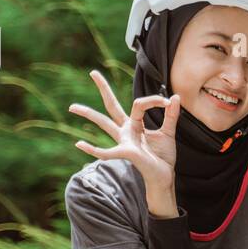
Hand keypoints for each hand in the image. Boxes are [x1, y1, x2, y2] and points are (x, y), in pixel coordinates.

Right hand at [69, 69, 182, 214]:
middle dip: (103, 89)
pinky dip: (93, 149)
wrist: (164, 176)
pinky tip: (79, 144)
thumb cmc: (163, 156)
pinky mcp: (126, 153)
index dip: (154, 100)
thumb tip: (175, 97)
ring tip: (71, 107)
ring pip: (104, 123)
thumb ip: (171, 115)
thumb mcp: (169, 132)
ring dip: (88, 114)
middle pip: (112, 106)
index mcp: (135, 124)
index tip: (168, 102)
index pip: (139, 103)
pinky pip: (106, 152)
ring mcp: (124, 141)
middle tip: (93, 72)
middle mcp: (126, 130)